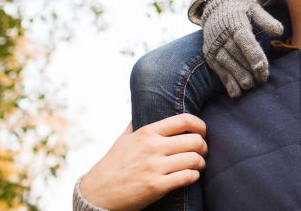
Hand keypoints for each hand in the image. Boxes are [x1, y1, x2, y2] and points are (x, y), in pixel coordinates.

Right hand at [79, 114, 207, 210]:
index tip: (202, 132)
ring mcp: (154, 167)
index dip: (200, 125)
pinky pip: (187, 177)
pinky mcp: (156, 186)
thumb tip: (144, 106)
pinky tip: (191, 176)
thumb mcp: (124, 139)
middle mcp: (152, 147)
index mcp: (147, 133)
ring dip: (200, 163)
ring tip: (198, 165)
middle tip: (202, 152)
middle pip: (194, 140)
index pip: (184, 120)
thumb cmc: (113, 165)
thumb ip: (137, 123)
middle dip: (203, 147)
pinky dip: (194, 177)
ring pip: (194, 159)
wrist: (97, 193)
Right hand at [201, 0, 283, 98]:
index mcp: (235, 23)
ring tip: (251, 87)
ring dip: (238, 77)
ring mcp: (214, 46)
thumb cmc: (239, 8)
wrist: (215, 4)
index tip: (263, 68)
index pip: (245, 41)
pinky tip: (236, 93)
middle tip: (262, 80)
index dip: (254, 55)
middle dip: (249, 69)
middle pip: (237, 55)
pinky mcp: (210, 55)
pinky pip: (218, 70)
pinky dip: (227, 83)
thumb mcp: (253, 8)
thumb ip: (266, 20)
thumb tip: (280, 31)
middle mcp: (223, 36)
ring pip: (227, 64)